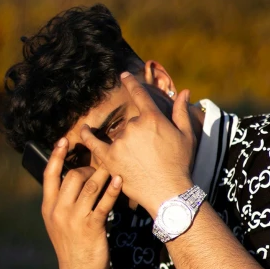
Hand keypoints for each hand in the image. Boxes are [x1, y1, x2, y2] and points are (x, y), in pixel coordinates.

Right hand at [42, 139, 121, 268]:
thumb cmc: (72, 245)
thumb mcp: (59, 223)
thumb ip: (63, 202)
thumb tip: (75, 178)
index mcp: (48, 207)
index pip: (49, 175)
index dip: (56, 156)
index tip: (64, 140)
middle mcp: (59, 211)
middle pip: (72, 176)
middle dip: (88, 167)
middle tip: (101, 166)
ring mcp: (74, 219)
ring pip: (89, 186)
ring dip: (103, 174)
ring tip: (113, 166)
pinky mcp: (92, 226)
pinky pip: (103, 202)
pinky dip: (112, 189)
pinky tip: (120, 180)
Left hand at [80, 72, 195, 217]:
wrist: (169, 193)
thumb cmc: (181, 165)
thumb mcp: (186, 136)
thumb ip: (181, 112)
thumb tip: (184, 91)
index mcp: (152, 118)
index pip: (139, 94)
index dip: (130, 83)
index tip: (123, 76)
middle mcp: (134, 126)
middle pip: (131, 121)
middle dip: (139, 133)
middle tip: (150, 153)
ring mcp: (120, 143)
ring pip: (118, 135)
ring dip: (125, 143)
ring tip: (136, 158)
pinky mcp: (110, 159)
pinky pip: (94, 144)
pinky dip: (87, 136)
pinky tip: (83, 130)